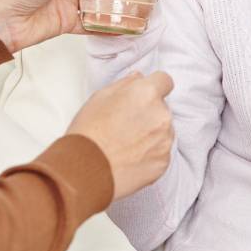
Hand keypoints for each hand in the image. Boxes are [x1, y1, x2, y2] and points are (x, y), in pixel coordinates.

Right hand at [68, 71, 174, 201]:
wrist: (85, 172)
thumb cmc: (88, 133)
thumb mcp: (99, 97)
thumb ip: (125, 83)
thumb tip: (138, 78)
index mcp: (147, 93)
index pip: (164, 81)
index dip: (154, 87)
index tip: (144, 97)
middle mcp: (162, 114)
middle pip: (162, 107)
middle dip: (149, 112)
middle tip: (126, 125)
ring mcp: (165, 139)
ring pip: (164, 130)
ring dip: (152, 133)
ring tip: (126, 144)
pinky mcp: (164, 161)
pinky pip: (161, 152)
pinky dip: (150, 154)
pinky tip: (130, 158)